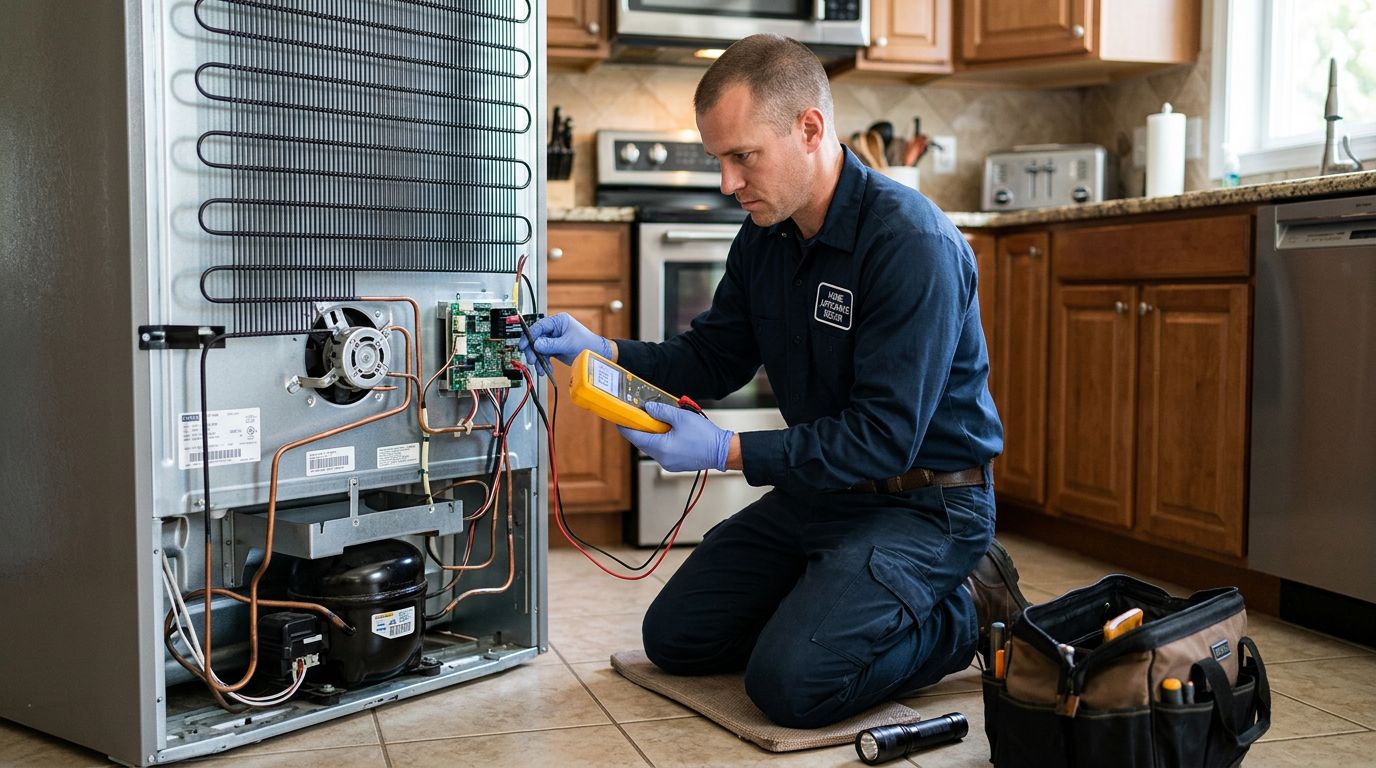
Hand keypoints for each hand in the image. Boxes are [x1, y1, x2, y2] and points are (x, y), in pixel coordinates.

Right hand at [518, 312, 610, 370]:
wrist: (596, 354)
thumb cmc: (587, 344)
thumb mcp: (568, 344)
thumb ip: (551, 345)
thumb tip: (536, 345)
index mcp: (558, 321)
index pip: (539, 326)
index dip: (530, 336)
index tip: (524, 345)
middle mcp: (554, 329)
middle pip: (536, 338)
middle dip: (533, 350)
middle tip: (532, 359)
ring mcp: (553, 339)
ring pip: (539, 349)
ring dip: (538, 359)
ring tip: (541, 368)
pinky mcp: (554, 349)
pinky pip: (544, 355)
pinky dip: (544, 363)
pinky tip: (546, 369)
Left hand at [618, 401, 732, 472]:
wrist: (723, 451)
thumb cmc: (705, 436)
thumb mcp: (681, 417)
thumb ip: (662, 411)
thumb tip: (648, 408)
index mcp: (661, 448)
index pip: (635, 438)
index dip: (626, 427)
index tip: (620, 419)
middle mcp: (662, 458)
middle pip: (642, 442)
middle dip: (640, 428)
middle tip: (640, 415)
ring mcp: (669, 463)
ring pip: (652, 446)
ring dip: (652, 434)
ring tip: (658, 421)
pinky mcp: (675, 464)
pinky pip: (662, 451)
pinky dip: (661, 440)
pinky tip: (668, 430)